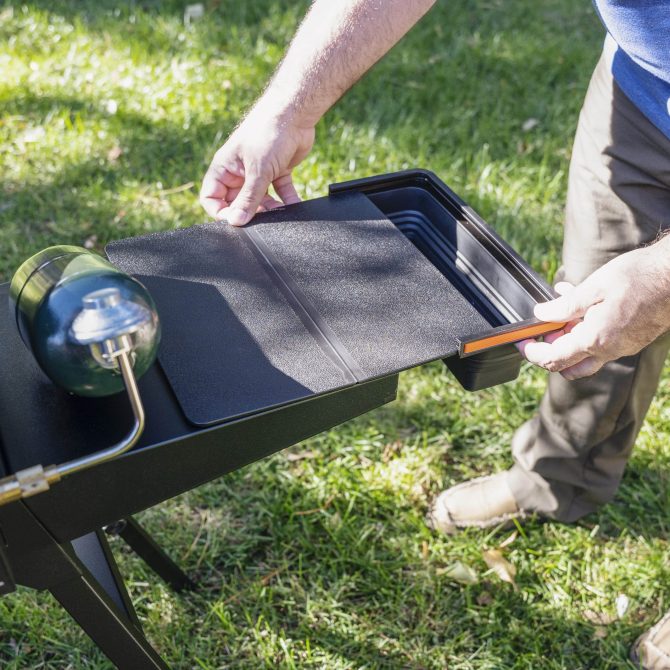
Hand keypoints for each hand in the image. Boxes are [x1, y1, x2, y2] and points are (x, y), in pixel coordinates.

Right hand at [200, 110, 314, 225]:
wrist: (295, 112)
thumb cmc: (268, 132)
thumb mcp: (257, 170)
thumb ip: (248, 199)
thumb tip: (236, 222)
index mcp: (224, 168)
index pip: (212, 197)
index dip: (220, 212)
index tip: (235, 222)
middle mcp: (239, 172)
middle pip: (238, 202)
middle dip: (249, 213)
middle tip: (262, 220)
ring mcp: (259, 173)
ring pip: (260, 200)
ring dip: (270, 210)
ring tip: (280, 214)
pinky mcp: (278, 172)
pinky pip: (281, 193)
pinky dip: (288, 201)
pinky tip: (295, 208)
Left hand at [519, 241, 669, 379]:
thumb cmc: (638, 278)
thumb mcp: (593, 287)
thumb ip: (564, 306)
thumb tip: (540, 315)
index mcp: (595, 340)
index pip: (554, 360)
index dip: (532, 353)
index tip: (521, 341)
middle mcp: (608, 350)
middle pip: (568, 367)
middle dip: (550, 351)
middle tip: (542, 329)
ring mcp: (621, 348)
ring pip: (585, 356)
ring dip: (568, 339)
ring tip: (563, 311)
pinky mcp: (630, 341)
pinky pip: (601, 343)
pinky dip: (585, 330)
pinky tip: (583, 304)